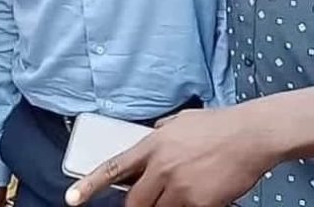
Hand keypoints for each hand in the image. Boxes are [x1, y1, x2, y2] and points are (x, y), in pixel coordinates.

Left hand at [65, 107, 273, 206]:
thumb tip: (152, 133)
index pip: (113, 168)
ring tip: (179, 195)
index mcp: (151, 144)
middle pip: (134, 201)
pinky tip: (200, 197)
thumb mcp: (179, 121)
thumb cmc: (217, 126)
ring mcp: (178, 186)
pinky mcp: (198, 203)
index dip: (89, 185)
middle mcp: (160, 166)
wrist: (248, 135)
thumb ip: (161, 131)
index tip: (72, 198)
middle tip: (145, 203)